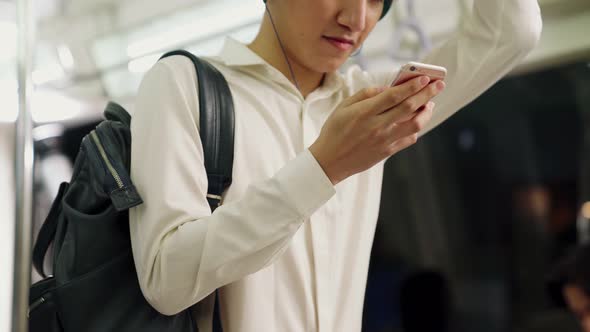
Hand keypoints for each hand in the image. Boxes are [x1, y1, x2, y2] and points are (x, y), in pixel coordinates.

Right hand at [309, 76, 444, 184]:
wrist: (330, 161)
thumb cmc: (334, 131)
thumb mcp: (343, 107)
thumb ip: (365, 95)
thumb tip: (386, 88)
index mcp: (364, 112)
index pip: (394, 95)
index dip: (412, 85)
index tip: (424, 78)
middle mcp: (377, 126)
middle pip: (409, 107)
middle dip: (427, 93)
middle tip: (438, 84)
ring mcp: (384, 140)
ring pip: (415, 124)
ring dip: (426, 112)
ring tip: (429, 103)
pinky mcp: (387, 152)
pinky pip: (409, 139)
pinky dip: (416, 128)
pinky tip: (416, 121)